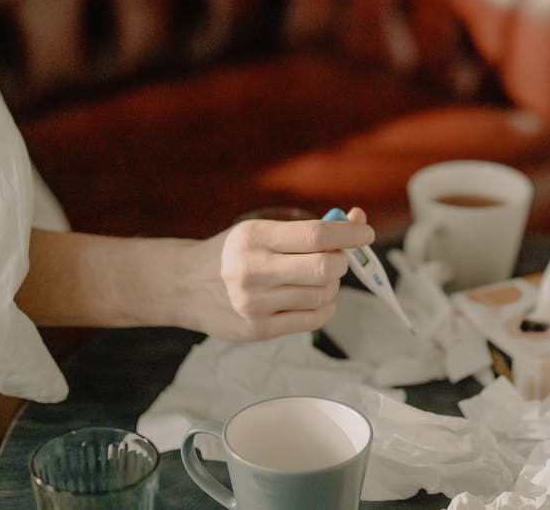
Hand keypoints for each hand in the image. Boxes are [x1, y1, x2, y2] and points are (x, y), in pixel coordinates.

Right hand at [178, 208, 374, 339]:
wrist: (184, 286)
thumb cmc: (231, 254)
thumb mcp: (260, 231)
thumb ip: (307, 229)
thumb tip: (355, 219)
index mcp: (254, 237)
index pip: (315, 234)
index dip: (348, 233)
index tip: (365, 232)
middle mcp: (253, 269)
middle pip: (324, 267)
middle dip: (342, 261)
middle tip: (338, 258)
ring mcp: (255, 303)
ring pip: (322, 295)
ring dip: (332, 285)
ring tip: (319, 278)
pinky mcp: (258, 329)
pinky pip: (312, 320)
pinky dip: (325, 307)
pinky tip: (315, 298)